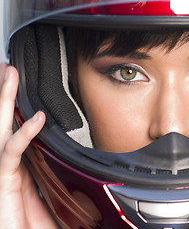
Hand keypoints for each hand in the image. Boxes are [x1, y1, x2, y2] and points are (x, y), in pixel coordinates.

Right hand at [0, 63, 55, 228]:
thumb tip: (86, 172)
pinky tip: (38, 119)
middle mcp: (10, 164)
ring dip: (4, 100)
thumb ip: (65, 180)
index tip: (25, 88)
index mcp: (22, 165)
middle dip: (4, 94)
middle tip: (8, 69)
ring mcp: (4, 171)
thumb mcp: (55, 197)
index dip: (17, 108)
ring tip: (9, 75)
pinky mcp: (3, 181)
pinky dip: (24, 134)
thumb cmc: (37, 224)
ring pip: (1, 128)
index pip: (17, 128)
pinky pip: (11, 152)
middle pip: (4, 121)